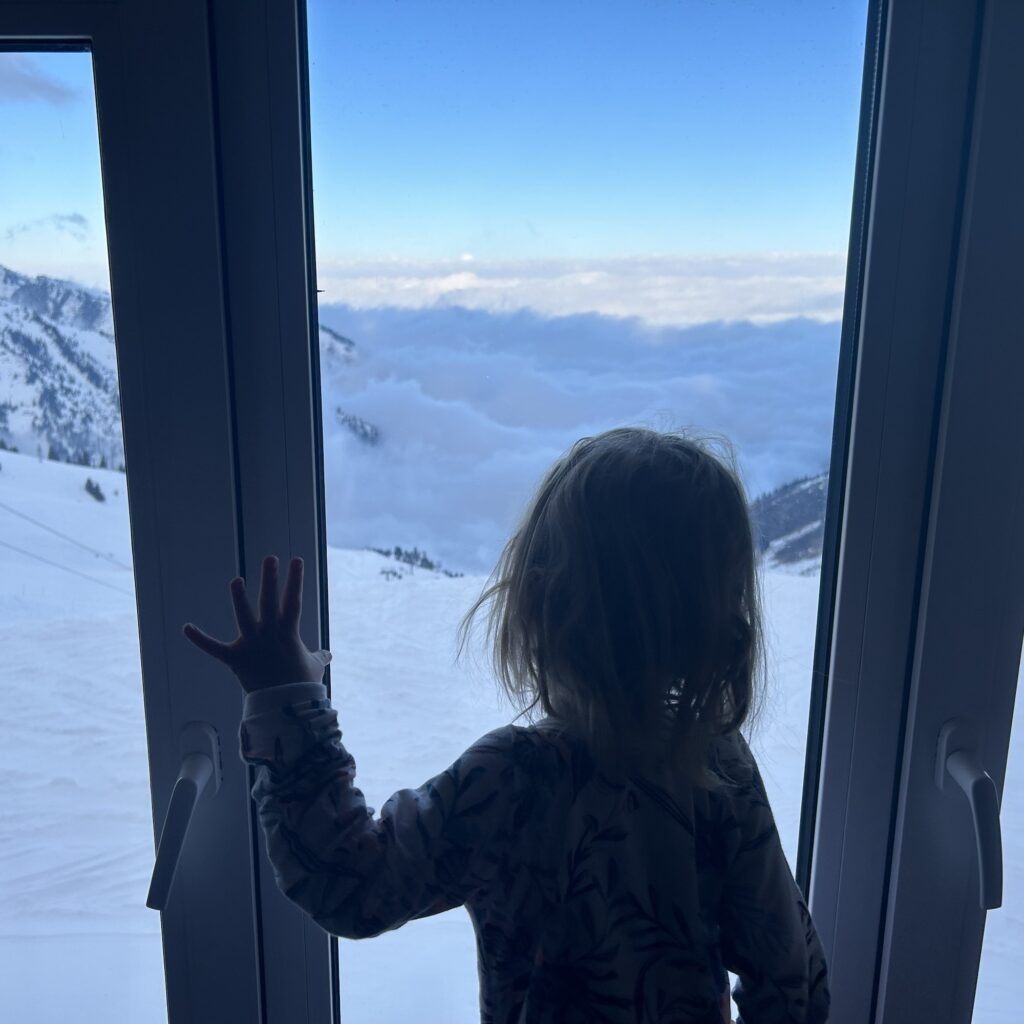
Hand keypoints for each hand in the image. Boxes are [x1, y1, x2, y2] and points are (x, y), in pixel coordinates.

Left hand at [182, 555, 331, 693]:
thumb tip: (327, 655)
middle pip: (269, 602)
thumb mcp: (314, 668)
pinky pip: (214, 648)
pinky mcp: (235, 659)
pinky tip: (186, 627)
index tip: (296, 560)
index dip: (295, 580)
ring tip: (237, 580)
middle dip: (270, 579)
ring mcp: (251, 645)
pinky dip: (199, 639)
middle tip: (270, 559)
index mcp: (288, 633)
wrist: (285, 708)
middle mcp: (269, 635)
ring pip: (244, 617)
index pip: (293, 600)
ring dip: (239, 598)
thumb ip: (318, 657)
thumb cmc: (301, 686)